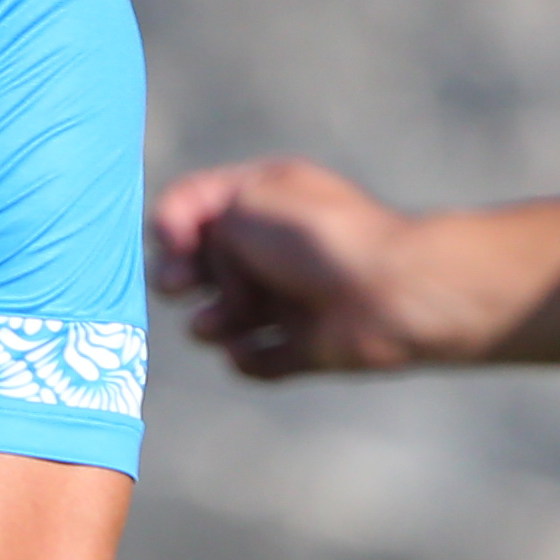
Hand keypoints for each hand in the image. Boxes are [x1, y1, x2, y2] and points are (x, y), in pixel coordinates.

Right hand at [149, 157, 465, 378]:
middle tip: (182, 285)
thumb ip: (196, 216)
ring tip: (225, 321)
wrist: (388, 292)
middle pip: (196, 266)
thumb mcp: (247, 201)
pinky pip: (251, 360)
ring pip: (218, 319)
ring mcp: (283, 298)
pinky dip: (247, 358)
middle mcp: (268, 246)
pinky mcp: (298, 346)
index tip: (177, 242)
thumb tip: (183, 257)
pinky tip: (255, 348)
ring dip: (211, 323)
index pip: (190, 207)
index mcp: (260, 199)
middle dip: (180, 278)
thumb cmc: (317, 237)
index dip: (170, 226)